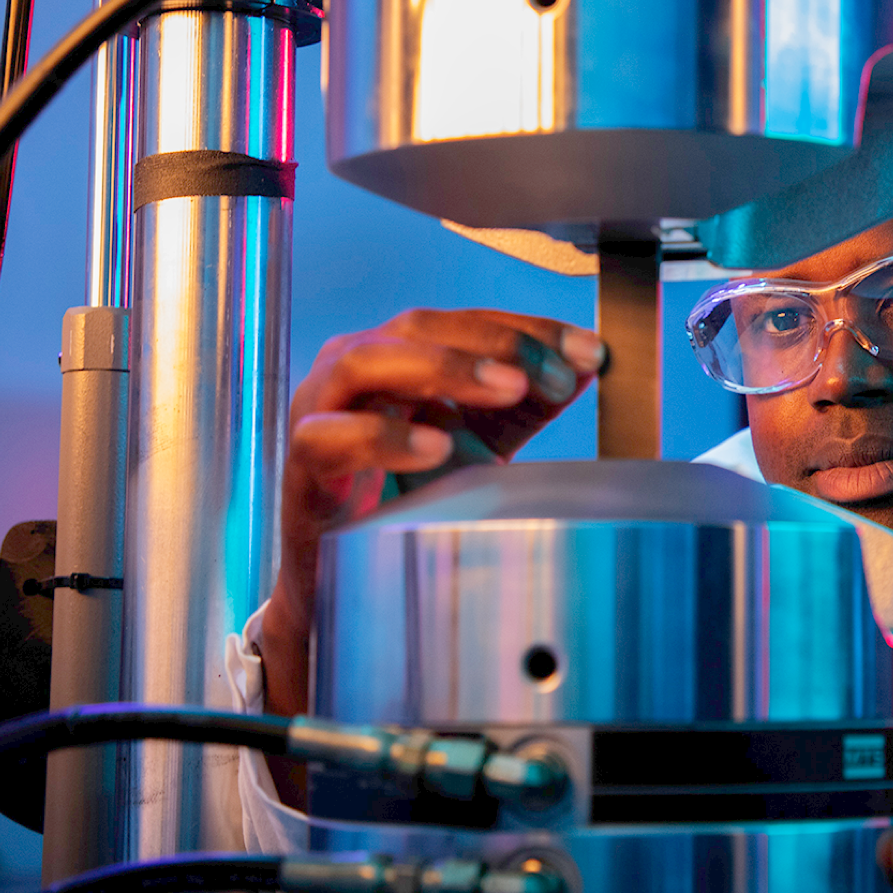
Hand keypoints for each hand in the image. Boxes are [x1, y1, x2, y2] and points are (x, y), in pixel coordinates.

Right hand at [259, 309, 604, 752]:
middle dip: (497, 343)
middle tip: (556, 373)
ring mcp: (323, 407)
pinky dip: (385, 435)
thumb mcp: (484, 441)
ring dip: (444, 368)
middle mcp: (359, 366)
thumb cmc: (410, 492)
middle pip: (421, 327)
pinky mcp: (304, 460)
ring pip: (367, 361)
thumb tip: (588, 363)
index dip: (530, 329)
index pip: (468, 321)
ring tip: (508, 388)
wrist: (353, 571)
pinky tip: (437, 447)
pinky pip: (330, 436)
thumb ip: (528, 403)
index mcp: (402, 352)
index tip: (589, 350)